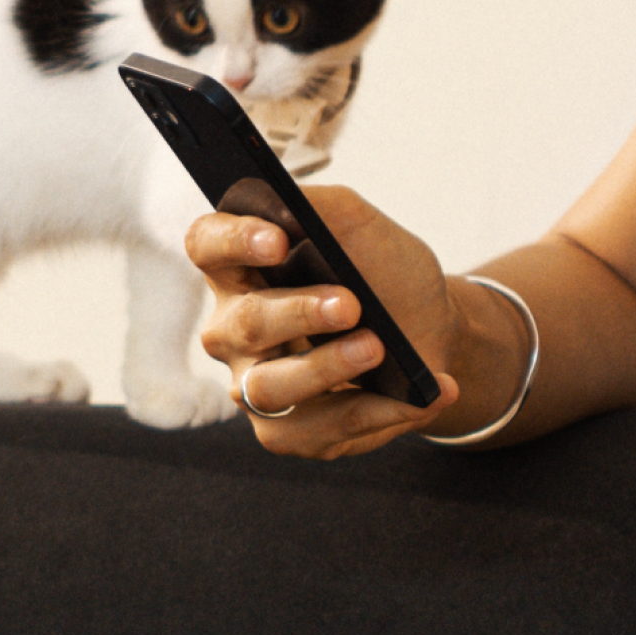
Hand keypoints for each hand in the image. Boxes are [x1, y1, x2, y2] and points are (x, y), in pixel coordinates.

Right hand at [187, 185, 462, 457]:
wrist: (428, 327)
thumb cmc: (382, 271)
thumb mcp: (363, 227)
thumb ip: (325, 208)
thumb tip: (292, 203)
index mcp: (241, 266)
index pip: (207, 245)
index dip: (234, 240)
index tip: (280, 238)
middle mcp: (234, 328)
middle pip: (244, 322)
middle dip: (299, 313)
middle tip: (351, 304)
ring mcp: (254, 385)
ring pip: (271, 386)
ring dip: (329, 368)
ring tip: (377, 347)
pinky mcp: (287, 432)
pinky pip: (321, 430)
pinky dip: (380, 411)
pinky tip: (423, 393)